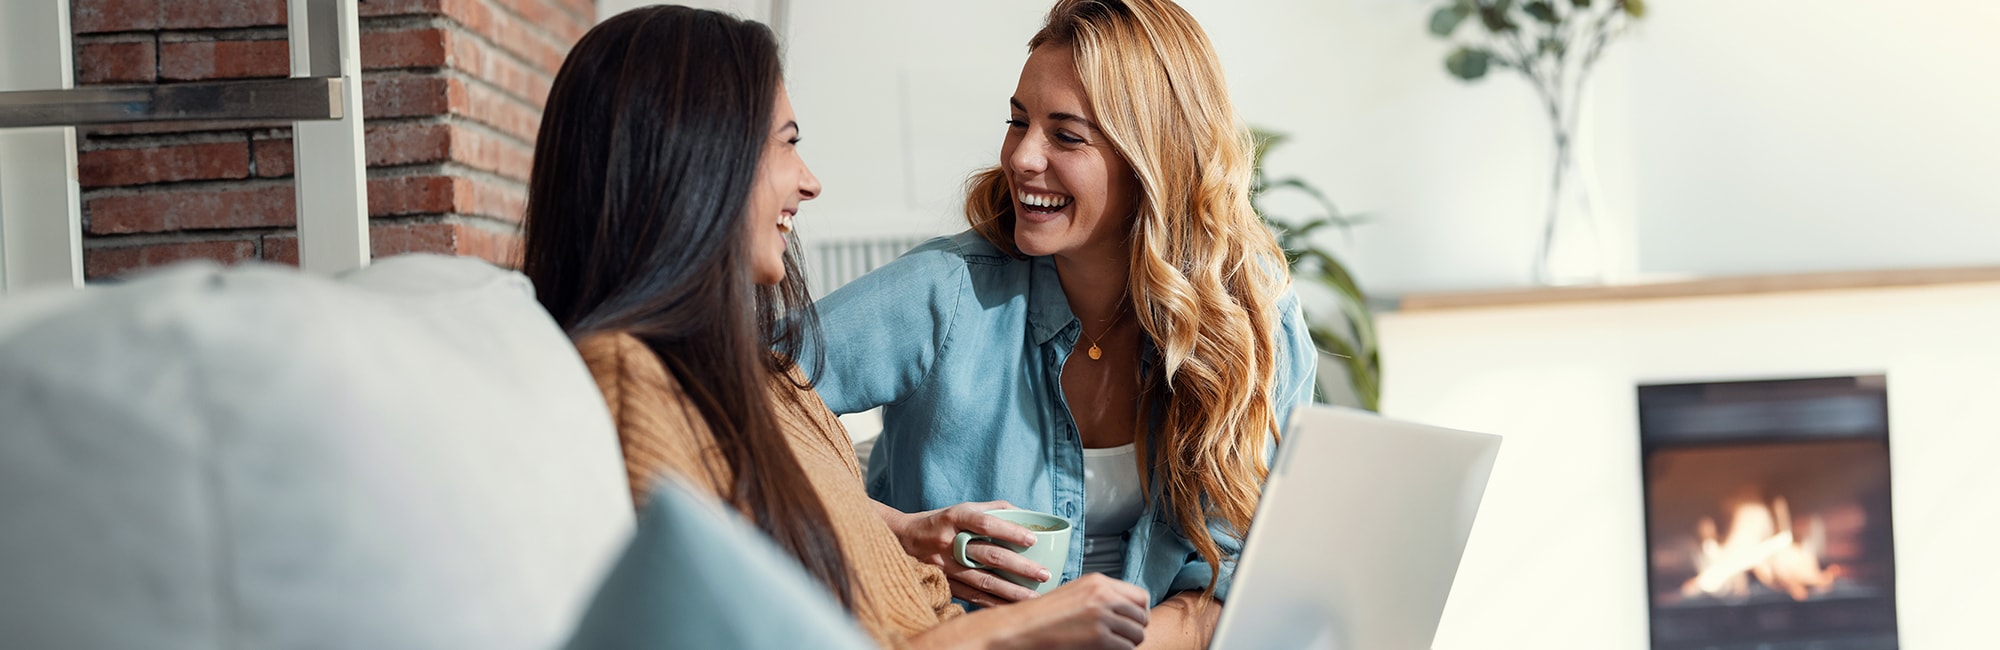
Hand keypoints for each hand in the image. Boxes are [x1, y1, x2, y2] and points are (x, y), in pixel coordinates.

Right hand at [875, 499, 1047, 605]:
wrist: (901, 539)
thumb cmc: (939, 521)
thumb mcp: (961, 508)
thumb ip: (992, 509)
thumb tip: (1026, 513)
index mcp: (955, 517)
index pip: (985, 523)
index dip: (1009, 531)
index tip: (1032, 539)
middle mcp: (949, 542)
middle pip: (988, 555)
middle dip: (1019, 567)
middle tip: (1044, 574)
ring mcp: (945, 566)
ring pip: (982, 581)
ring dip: (1011, 591)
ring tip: (1034, 597)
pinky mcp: (944, 584)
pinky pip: (972, 596)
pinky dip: (994, 604)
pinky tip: (1012, 607)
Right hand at [988, 574, 1150, 649]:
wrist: (1023, 628)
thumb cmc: (1044, 615)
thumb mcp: (1075, 593)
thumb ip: (1101, 596)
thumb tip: (1127, 609)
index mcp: (1099, 582)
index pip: (1141, 596)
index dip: (1139, 612)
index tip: (1132, 621)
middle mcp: (1103, 596)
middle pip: (1142, 616)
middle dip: (1135, 629)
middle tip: (1122, 637)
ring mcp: (1102, 617)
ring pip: (1137, 634)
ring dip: (1128, 643)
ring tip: (1111, 645)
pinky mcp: (1100, 638)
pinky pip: (1126, 648)